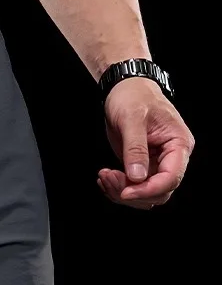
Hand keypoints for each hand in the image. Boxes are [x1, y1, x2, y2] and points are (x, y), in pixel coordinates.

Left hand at [98, 77, 193, 210]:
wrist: (124, 89)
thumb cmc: (133, 96)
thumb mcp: (132, 118)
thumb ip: (135, 148)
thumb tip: (137, 177)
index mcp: (178, 143)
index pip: (171, 178)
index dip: (148, 190)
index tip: (125, 191)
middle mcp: (172, 157)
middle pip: (159, 192)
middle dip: (133, 192)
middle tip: (109, 178)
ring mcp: (157, 163)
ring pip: (146, 194)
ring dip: (123, 191)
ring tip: (105, 176)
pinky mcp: (143, 167)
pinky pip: (134, 188)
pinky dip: (118, 187)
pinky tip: (106, 177)